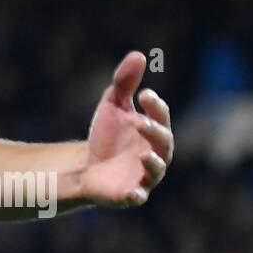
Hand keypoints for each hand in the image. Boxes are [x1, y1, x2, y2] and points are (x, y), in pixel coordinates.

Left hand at [80, 51, 173, 207]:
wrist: (88, 166)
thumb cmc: (108, 135)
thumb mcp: (114, 105)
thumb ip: (125, 82)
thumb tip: (139, 54)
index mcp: (154, 131)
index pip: (161, 117)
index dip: (155, 107)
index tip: (143, 94)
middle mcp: (155, 154)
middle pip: (163, 144)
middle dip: (154, 132)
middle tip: (140, 121)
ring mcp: (143, 175)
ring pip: (155, 171)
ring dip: (152, 164)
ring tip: (143, 155)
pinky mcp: (129, 194)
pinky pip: (136, 197)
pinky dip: (136, 195)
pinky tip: (133, 193)